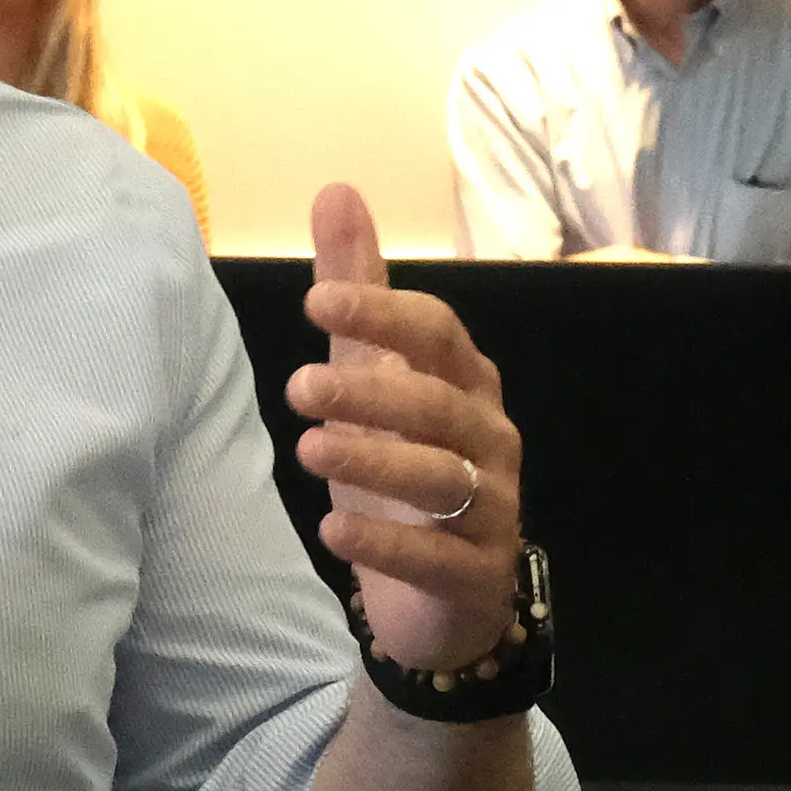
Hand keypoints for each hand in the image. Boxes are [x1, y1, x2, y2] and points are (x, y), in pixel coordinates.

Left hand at [288, 182, 524, 678]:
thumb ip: (359, 292)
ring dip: (376, 462)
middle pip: (441, 405)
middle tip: (299, 388)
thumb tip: (337, 191)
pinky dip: (388, 545)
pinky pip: (440, 558)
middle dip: (372, 391)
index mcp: (465, 384)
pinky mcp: (476, 575)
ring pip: (444, 478)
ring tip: (309, 450)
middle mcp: (489, 440)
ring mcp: (491, 509)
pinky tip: (335, 532)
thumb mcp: (372, 377)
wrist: (441, 599)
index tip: (316, 300)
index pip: (438, 334)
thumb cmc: (402, 473)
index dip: (385, 313)